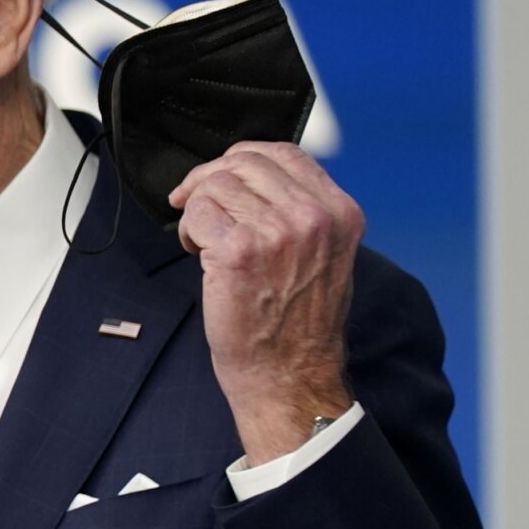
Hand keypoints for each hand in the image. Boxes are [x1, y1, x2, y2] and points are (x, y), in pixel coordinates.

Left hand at [168, 142, 361, 465]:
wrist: (289, 375)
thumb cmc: (297, 323)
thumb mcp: (324, 254)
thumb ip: (300, 211)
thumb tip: (249, 177)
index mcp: (340, 212)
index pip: (284, 153)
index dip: (242, 158)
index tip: (220, 176)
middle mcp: (314, 216)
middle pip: (245, 162)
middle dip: (210, 179)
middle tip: (195, 204)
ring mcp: (278, 231)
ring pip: (216, 185)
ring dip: (199, 209)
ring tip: (204, 241)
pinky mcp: (240, 250)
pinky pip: (197, 213)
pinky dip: (188, 230)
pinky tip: (198, 253)